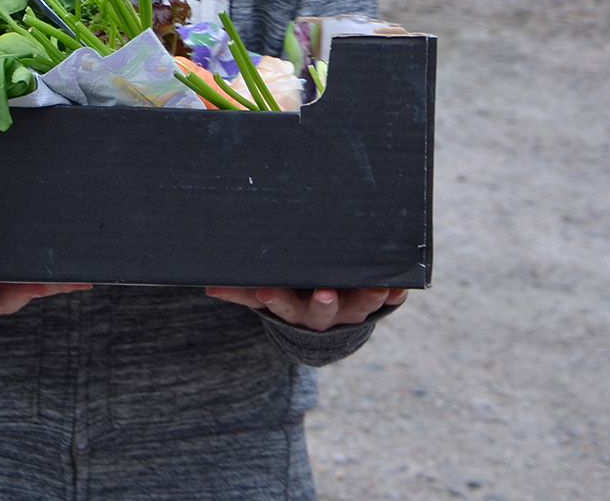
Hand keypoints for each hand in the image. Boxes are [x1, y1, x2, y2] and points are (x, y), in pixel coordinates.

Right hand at [204, 286, 405, 331]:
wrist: (328, 325)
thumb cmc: (291, 300)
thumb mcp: (265, 299)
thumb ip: (242, 292)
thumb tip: (208, 286)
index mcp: (295, 312)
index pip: (282, 307)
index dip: (275, 300)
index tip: (266, 290)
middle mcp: (325, 314)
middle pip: (325, 312)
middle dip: (325, 303)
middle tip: (325, 293)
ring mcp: (352, 309)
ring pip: (361, 307)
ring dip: (369, 297)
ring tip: (377, 287)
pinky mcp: (375, 302)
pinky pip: (389, 301)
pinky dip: (395, 293)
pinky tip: (401, 285)